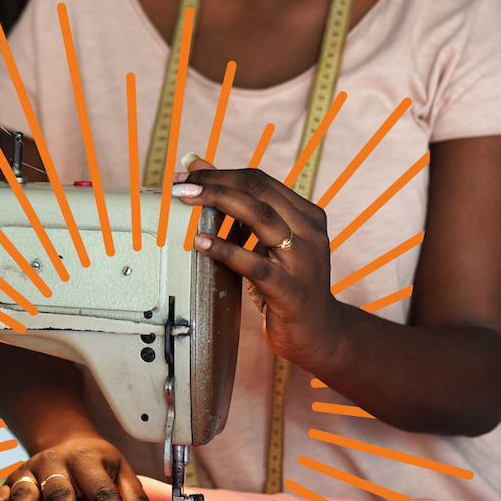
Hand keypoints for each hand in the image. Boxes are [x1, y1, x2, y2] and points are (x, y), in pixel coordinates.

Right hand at [0, 434, 156, 500]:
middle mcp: (55, 462)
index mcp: (86, 459)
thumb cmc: (95, 461)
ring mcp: (31, 470)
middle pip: (59, 490)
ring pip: (24, 491)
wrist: (64, 438)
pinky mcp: (13, 478)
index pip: (102, 489)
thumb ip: (131, 496)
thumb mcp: (119, 469)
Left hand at [174, 159, 349, 372]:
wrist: (319, 334)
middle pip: (259, 191)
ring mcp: (303, 260)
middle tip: (180, 186)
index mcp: (306, 214)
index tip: (186, 175)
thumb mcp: (265, 242)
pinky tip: (201, 242)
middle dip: (215, 183)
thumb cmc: (286, 283)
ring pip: (261, 217)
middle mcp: (310, 231)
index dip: (220, 173)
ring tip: (186, 201)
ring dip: (219, 202)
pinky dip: (226, 249)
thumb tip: (197, 165)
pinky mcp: (291, 290)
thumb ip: (238, 206)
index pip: (259, 180)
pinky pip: (255, 264)